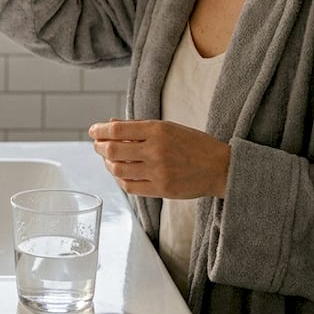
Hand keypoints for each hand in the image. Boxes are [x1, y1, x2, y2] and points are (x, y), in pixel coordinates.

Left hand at [88, 119, 231, 199]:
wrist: (220, 167)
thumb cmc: (193, 144)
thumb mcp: (168, 128)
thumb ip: (138, 126)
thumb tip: (110, 123)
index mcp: (158, 130)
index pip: (117, 129)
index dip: (100, 130)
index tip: (93, 131)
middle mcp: (156, 150)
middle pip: (113, 150)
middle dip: (99, 147)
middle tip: (98, 145)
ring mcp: (158, 172)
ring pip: (118, 170)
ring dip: (108, 164)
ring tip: (109, 160)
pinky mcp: (161, 190)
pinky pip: (129, 187)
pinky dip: (120, 180)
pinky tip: (121, 174)